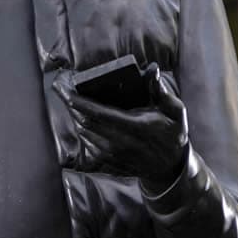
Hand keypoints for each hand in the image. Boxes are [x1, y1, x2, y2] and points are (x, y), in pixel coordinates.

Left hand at [58, 64, 188, 191]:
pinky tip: (85, 121)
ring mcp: (113, 156)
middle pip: (85, 122)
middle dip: (71, 105)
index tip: (65, 89)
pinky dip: (84, 132)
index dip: (79, 102)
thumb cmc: (173, 134)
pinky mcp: (109, 164)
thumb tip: (152, 68)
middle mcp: (120, 143)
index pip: (98, 113)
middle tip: (62, 90)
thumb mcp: (175, 111)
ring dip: (76, 117)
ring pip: (84, 134)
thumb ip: (160, 90)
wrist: (171, 168)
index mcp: (134, 127)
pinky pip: (88, 146)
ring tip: (73, 102)